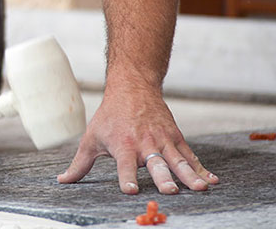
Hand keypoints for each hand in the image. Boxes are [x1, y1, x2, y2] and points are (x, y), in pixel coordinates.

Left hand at [57, 79, 218, 193]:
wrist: (132, 86)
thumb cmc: (110, 116)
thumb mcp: (92, 137)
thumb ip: (80, 163)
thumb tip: (62, 181)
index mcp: (122, 146)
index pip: (124, 166)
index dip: (127, 178)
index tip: (130, 190)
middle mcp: (144, 144)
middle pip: (155, 164)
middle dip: (163, 177)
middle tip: (171, 190)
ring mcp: (162, 140)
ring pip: (177, 160)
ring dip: (189, 175)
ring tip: (201, 188)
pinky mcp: (175, 137)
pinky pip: (190, 155)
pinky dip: (202, 168)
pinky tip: (212, 181)